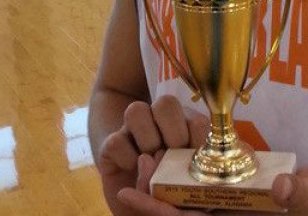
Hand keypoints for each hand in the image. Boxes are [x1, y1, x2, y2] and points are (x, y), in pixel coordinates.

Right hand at [109, 95, 209, 214]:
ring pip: (136, 110)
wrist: (134, 207)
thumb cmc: (168, 197)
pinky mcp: (110, 146)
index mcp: (186, 129)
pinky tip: (131, 170)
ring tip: (150, 163)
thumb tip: (177, 159)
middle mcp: (159, 123)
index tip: (194, 159)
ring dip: (147, 140)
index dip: (197, 137)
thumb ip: (189, 173)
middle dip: (174, 132)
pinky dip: (126, 159)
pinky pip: (115, 140)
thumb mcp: (185, 189)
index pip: (196, 118)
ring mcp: (132, 131)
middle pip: (166, 103)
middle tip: (172, 157)